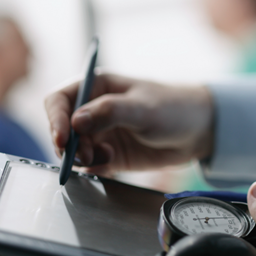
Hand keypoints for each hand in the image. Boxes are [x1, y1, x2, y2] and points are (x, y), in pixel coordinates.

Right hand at [45, 73, 213, 174]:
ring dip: (83, 158)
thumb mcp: (143, 108)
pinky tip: (112, 164)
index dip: (55, 119)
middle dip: (69, 145)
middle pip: (64, 128)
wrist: (199, 131)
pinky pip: (92, 165)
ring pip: (76, 150)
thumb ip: (109, 112)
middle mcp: (95, 110)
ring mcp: (103, 134)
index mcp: (97, 87)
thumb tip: (76, 121)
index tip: (62, 139)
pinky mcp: (112, 155)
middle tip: (86, 156)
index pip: (60, 100)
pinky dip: (96, 168)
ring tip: (105, 158)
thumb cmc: (174, 108)